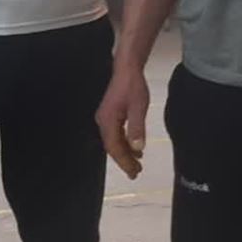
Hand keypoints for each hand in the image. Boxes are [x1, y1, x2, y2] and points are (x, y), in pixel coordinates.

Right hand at [96, 64, 150, 179]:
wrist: (127, 69)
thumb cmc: (133, 86)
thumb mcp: (138, 107)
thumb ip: (136, 127)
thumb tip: (137, 148)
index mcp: (108, 121)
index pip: (114, 147)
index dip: (124, 161)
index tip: (133, 172)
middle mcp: (103, 121)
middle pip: (112, 147)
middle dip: (124, 161)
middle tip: (136, 173)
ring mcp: (105, 118)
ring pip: (114, 142)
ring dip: (125, 153)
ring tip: (137, 164)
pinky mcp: (110, 115)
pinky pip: (115, 135)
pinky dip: (124, 143)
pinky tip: (134, 148)